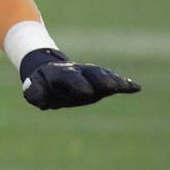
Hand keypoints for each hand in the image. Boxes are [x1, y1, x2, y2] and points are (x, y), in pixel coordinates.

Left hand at [19, 48, 139, 109]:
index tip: (86, 92)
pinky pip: (113, 80)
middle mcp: (77, 71)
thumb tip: (38, 98)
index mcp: (58, 73)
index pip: (68, 77)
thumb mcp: (34, 90)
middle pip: (90, 73)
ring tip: (125, 86)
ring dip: (114, 80)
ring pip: (102, 74)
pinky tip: (136, 88)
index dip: (77, 83)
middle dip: (100, 79)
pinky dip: (123, 84)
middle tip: (111, 86)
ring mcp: (89, 75)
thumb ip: (35, 93)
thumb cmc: (41, 84)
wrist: (49, 70)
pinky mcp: (100, 80)